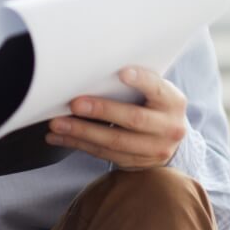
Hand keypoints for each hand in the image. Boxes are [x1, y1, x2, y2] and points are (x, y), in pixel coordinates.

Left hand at [45, 66, 187, 169]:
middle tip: (74, 104)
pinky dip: (79, 145)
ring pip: (115, 142)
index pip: (157, 88)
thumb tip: (96, 66)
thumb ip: (137, 81)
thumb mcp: (155, 89)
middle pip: (133, 119)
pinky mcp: (136, 163)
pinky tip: (59, 138)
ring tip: (57, 124)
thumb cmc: (153, 102)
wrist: (169, 137)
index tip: (122, 72)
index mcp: (172, 101)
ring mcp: (154, 149)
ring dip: (81, 132)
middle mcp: (168, 127)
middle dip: (101, 111)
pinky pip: (104, 154)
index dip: (141, 80)